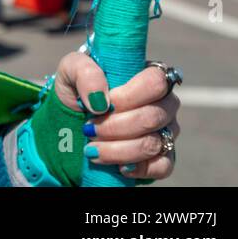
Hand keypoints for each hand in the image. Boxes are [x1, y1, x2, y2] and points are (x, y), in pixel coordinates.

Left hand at [53, 52, 179, 181]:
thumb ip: (84, 73)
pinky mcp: (163, 157)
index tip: (100, 106)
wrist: (70, 122)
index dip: (128, 96)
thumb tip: (101, 102)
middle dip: (115, 127)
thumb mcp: (71, 70)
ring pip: (153, 144)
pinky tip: (117, 166)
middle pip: (153, 117)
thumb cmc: (77, 90)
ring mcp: (166, 131)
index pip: (155, 82)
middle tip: (88, 129)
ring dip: (117, 149)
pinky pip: (162, 166)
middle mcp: (163, 103)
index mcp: (147, 76)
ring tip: (91, 148)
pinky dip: (137, 168)